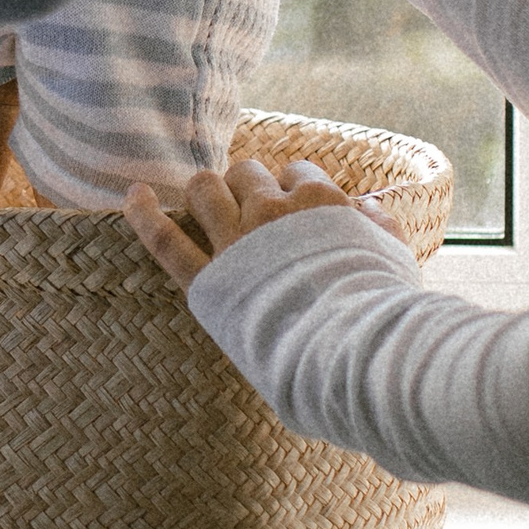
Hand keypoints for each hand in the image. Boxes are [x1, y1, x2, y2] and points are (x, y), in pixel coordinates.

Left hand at [123, 154, 401, 293]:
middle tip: (255, 219)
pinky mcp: (207, 280)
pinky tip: (134, 194)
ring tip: (212, 211)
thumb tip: (368, 206)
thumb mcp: (395, 257)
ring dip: (209, 192)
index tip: (296, 213)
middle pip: (248, 173)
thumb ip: (380, 225)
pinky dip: (143, 213)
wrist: (354, 355)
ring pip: (205, 188)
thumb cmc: (382, 312)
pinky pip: (164, 237)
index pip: (298, 172)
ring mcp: (236, 242)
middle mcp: (274, 211)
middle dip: (250, 188)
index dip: (294, 190)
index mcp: (320, 200)